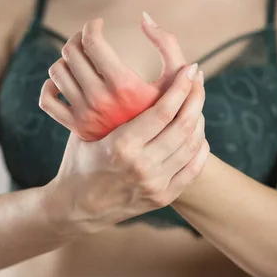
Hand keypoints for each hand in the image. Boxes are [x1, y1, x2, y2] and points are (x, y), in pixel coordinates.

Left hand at [39, 14, 187, 140]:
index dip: (92, 26)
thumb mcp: (176, 76)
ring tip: (82, 60)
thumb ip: (167, 43)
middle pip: (71, 52)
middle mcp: (99, 100)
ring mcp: (84, 115)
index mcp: (122, 84)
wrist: (156, 151)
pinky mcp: (75, 127)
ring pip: (56, 71)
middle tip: (90, 40)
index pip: (92, 41)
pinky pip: (47, 99)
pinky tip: (68, 81)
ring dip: (67, 59)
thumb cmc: (169, 108)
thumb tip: (144, 16)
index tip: (98, 24)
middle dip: (79, 39)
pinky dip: (51, 85)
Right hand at [42, 63, 208, 233]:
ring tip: (197, 101)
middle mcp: (141, 166)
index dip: (181, 87)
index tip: (190, 69)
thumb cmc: (80, 160)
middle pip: (183, 125)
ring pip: (192, 145)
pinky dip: (200, 147)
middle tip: (198, 79)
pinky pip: (193, 168)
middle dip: (196, 97)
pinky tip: (198, 131)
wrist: (76, 207)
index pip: (163, 111)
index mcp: (121, 146)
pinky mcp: (162, 198)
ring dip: (199, 119)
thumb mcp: (88, 130)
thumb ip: (112, 109)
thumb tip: (130, 71)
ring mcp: (154, 184)